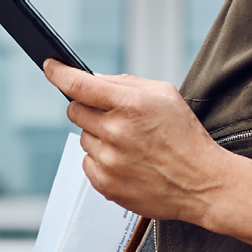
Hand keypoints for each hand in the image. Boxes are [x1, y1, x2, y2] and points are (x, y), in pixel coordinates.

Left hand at [45, 60, 231, 223]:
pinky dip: (101, 160)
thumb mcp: (165, 95)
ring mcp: (108, 161)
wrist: (201, 184)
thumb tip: (95, 79)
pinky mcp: (105, 184)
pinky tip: (127, 162)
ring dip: (98, 136)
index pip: (80, 84)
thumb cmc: (185, 137)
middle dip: (89, 109)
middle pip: (75, 111)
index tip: (50, 67)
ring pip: (82, 138)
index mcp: (130, 105)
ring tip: (130, 144)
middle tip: (114, 117)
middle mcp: (115, 133)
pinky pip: (87, 163)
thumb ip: (126, 82)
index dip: (59, 73)